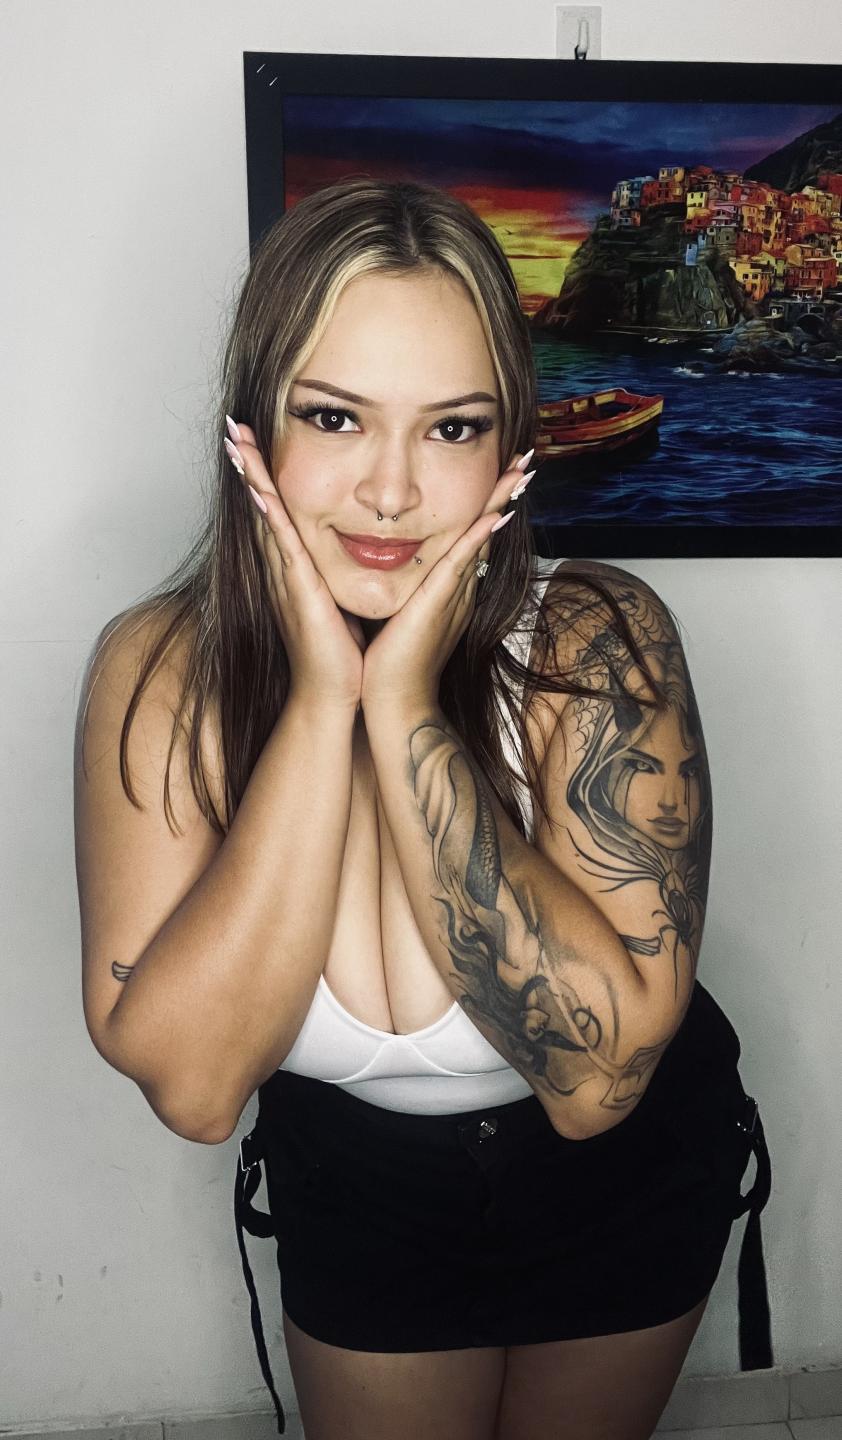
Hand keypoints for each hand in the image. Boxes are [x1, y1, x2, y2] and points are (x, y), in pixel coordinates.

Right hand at [227, 421, 364, 710]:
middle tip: (233, 426)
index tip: (255, 440)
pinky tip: (259, 489)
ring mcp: (286, 578)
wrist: (334, 694)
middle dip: (248, 464)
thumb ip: (342, 575)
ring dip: (251, 478)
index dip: (265, 476)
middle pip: (262, 505)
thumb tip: (363, 553)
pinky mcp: (298, 591)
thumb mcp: (342, 601)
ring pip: (266, 517)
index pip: (278, 512)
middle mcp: (284, 569)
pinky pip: (282, 545)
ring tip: (237, 440)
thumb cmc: (342, 653)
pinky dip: (270, 515)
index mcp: (296, 569)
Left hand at [360, 454, 530, 712]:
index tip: (500, 475)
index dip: (486, 504)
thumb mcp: (402, 617)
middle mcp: (458, 589)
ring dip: (500, 503)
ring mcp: (453, 596)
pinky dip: (477, 537)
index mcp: (448, 589)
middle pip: (484, 530)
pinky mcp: (439, 606)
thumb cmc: (392, 666)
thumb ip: (409, 592)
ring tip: (521, 471)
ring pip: (480, 539)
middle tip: (525, 460)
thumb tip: (400, 570)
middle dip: (504, 494)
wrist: (395, 705)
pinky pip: (462, 564)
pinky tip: (493, 514)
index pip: (471, 537)